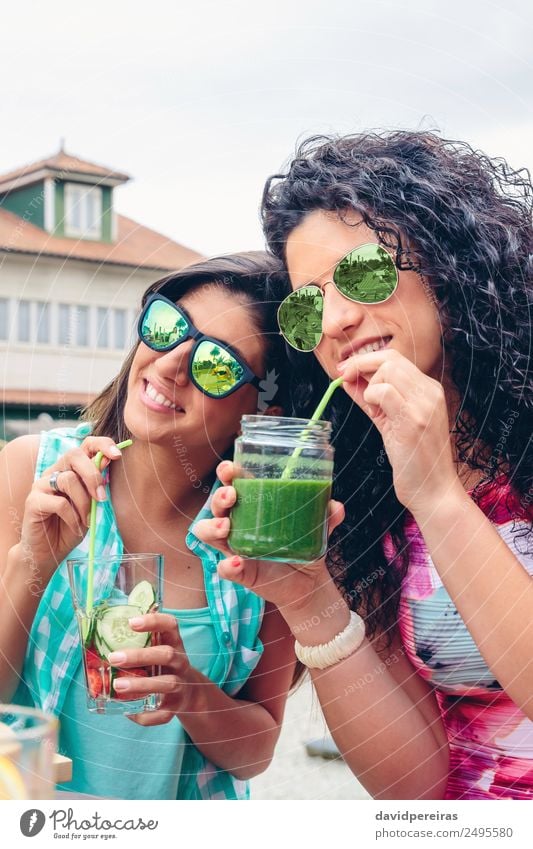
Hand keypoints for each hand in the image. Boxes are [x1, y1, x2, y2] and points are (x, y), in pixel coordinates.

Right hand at [20, 437, 122, 570]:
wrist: (49, 552)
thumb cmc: (72, 526)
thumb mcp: (91, 505)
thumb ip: (97, 484)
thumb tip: (108, 460)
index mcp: (70, 468)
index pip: (85, 445)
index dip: (102, 444)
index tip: (117, 455)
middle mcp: (54, 471)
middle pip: (74, 455)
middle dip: (93, 475)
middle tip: (102, 498)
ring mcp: (41, 485)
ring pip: (68, 479)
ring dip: (84, 503)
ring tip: (87, 520)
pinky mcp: (32, 501)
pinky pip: (59, 502)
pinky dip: (73, 517)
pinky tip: (76, 527)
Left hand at [108, 612, 194, 725]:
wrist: (190, 692)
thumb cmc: (162, 665)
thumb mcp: (157, 648)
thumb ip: (138, 641)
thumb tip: (98, 635)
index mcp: (174, 643)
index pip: (170, 625)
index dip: (153, 621)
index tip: (131, 622)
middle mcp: (180, 661)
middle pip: (166, 654)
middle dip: (140, 656)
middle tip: (113, 658)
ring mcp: (181, 684)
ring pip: (167, 684)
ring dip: (141, 685)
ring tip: (117, 685)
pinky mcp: (176, 706)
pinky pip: (162, 714)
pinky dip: (145, 716)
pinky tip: (128, 713)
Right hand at [193, 461, 344, 618]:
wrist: (307, 582)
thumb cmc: (304, 545)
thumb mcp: (318, 528)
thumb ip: (326, 517)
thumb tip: (336, 506)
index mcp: (252, 507)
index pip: (232, 483)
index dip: (227, 473)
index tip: (232, 467)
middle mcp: (237, 524)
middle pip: (216, 506)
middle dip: (219, 497)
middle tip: (231, 495)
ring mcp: (235, 548)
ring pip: (207, 533)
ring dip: (212, 527)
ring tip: (226, 527)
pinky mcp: (240, 572)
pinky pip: (225, 568)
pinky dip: (228, 566)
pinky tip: (238, 562)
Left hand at [338, 348, 460, 512]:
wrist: (434, 491)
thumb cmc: (415, 461)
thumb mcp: (391, 422)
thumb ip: (371, 400)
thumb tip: (348, 380)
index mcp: (429, 390)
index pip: (395, 358)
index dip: (366, 360)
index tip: (345, 370)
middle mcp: (430, 392)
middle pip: (390, 358)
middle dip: (360, 365)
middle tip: (343, 378)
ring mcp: (424, 404)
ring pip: (387, 370)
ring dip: (368, 386)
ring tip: (372, 409)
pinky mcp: (414, 420)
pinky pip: (383, 392)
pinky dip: (370, 398)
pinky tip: (374, 414)